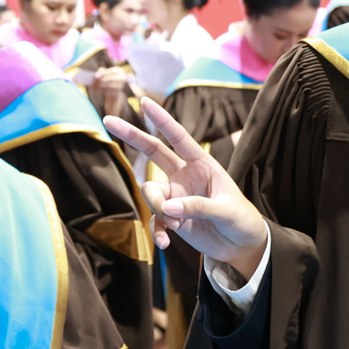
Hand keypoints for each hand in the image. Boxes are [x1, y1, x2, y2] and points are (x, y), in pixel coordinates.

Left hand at [92, 66, 129, 114]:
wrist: (113, 93)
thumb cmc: (108, 80)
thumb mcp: (104, 74)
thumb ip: (101, 71)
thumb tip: (96, 75)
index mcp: (119, 71)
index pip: (110, 71)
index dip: (103, 73)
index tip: (95, 76)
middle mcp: (122, 77)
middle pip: (110, 78)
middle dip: (100, 80)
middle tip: (92, 83)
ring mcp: (121, 86)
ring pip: (108, 85)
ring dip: (99, 86)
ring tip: (94, 87)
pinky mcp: (117, 93)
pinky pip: (108, 91)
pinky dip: (102, 90)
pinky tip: (98, 90)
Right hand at [104, 104, 268, 281]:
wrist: (241, 246)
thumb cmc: (240, 220)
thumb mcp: (225, 211)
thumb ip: (198, 207)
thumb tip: (166, 208)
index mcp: (203, 164)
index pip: (179, 138)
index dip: (161, 119)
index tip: (144, 102)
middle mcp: (185, 176)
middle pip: (153, 151)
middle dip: (132, 135)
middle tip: (108, 120)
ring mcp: (175, 196)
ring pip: (151, 193)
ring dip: (158, 209)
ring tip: (177, 225)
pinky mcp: (171, 218)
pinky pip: (154, 220)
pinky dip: (158, 232)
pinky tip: (166, 244)